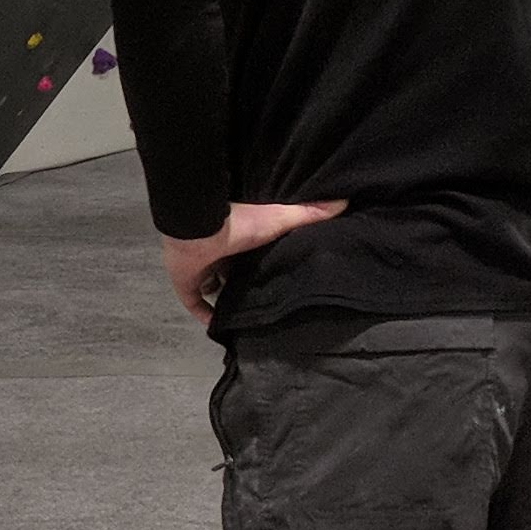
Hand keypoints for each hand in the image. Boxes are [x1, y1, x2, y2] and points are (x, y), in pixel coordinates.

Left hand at [156, 200, 343, 322]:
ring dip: (228, 299)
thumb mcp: (280, 218)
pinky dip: (207, 316)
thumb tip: (343, 202)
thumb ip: (308, 214)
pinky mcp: (187, 285)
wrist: (199, 230)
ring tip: (249, 318)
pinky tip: (221, 327)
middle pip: (235, 272)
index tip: (281, 275)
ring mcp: (201, 270)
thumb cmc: (240, 223)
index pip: (253, 253)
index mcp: (240, 238)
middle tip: (268, 302)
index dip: (264, 263)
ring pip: (216, 287)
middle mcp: (221, 254)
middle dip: (247, 284)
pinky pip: (196, 304)